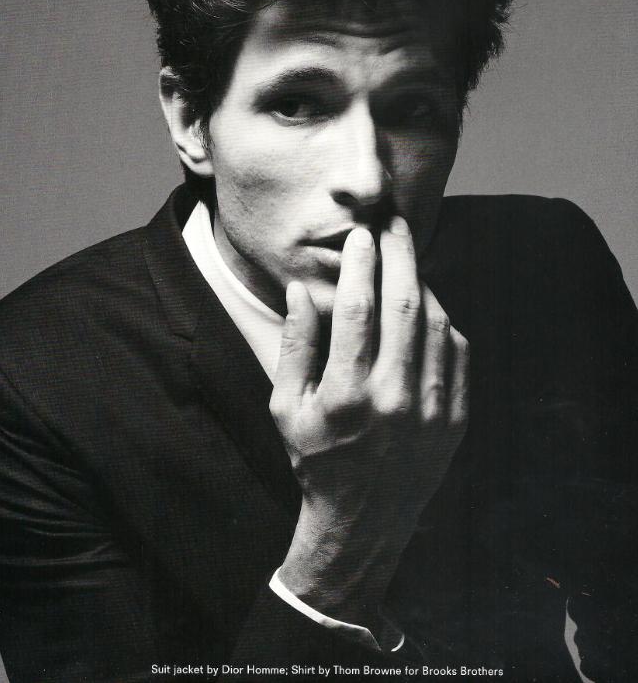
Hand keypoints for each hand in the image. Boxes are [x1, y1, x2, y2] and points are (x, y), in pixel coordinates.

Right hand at [270, 216, 468, 629]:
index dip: (362, 263)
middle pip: (404, 304)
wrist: (364, 521)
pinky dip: (442, 319)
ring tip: (407, 259)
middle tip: (394, 223)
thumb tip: (303, 290)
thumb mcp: (287, 406)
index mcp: (347, 395)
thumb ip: (296, 345)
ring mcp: (433, 409)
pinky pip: (457, 351)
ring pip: (436, 323)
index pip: (359, 309)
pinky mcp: (456, 417)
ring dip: (422, 282)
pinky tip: (426, 304)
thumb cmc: (316, 459)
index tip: (362, 234)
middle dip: (400, 254)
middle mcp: (394, 398)